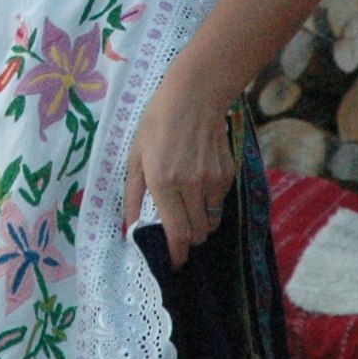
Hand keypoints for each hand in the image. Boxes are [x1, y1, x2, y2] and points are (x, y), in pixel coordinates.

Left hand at [122, 71, 237, 265]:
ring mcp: (212, 181)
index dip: (177, 255)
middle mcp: (190, 186)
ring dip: (200, 224)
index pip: (177, 234)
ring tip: (189, 210)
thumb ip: (133, 194)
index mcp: (163, 182)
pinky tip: (200, 184)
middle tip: (178, 234)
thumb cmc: (157, 123)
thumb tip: (130, 226)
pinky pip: (219, 202)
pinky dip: (210, 204)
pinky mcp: (227, 174)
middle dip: (188, 241)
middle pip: (197, 233)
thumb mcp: (136, 156)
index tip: (174, 262)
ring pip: (211, 221)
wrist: (195, 96)